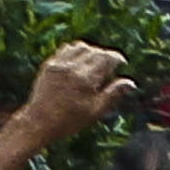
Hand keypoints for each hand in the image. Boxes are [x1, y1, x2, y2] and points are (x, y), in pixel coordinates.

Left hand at [19, 41, 135, 142]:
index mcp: (86, 79)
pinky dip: (76, 52)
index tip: (121, 64)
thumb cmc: (68, 121)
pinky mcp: (50, 65)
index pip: (108, 57)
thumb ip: (113, 94)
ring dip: (91, 51)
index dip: (118, 59)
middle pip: (96, 51)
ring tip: (93, 64)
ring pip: (81, 46)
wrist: (38, 123)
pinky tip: (78, 63)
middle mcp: (73, 67)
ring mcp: (59, 64)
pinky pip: (66, 49)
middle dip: (106, 56)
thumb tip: (131, 82)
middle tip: (109, 67)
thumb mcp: (94, 111)